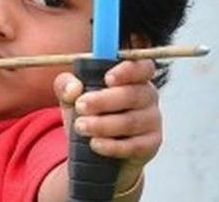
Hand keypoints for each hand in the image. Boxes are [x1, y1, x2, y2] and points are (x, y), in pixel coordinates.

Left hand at [53, 59, 160, 184]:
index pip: (142, 67)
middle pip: (133, 94)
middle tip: (80, 105)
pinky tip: (95, 143)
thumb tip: (73, 89)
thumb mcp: (72, 96)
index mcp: (133, 76)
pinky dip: (112, 146)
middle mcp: (148, 95)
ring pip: (130, 121)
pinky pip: (134, 145)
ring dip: (103, 124)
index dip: (128, 71)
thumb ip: (66, 85)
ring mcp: (152, 121)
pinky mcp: (150, 145)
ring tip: (80, 126)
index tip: (107, 79)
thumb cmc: (89, 113)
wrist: (96, 150)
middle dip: (104, 100)